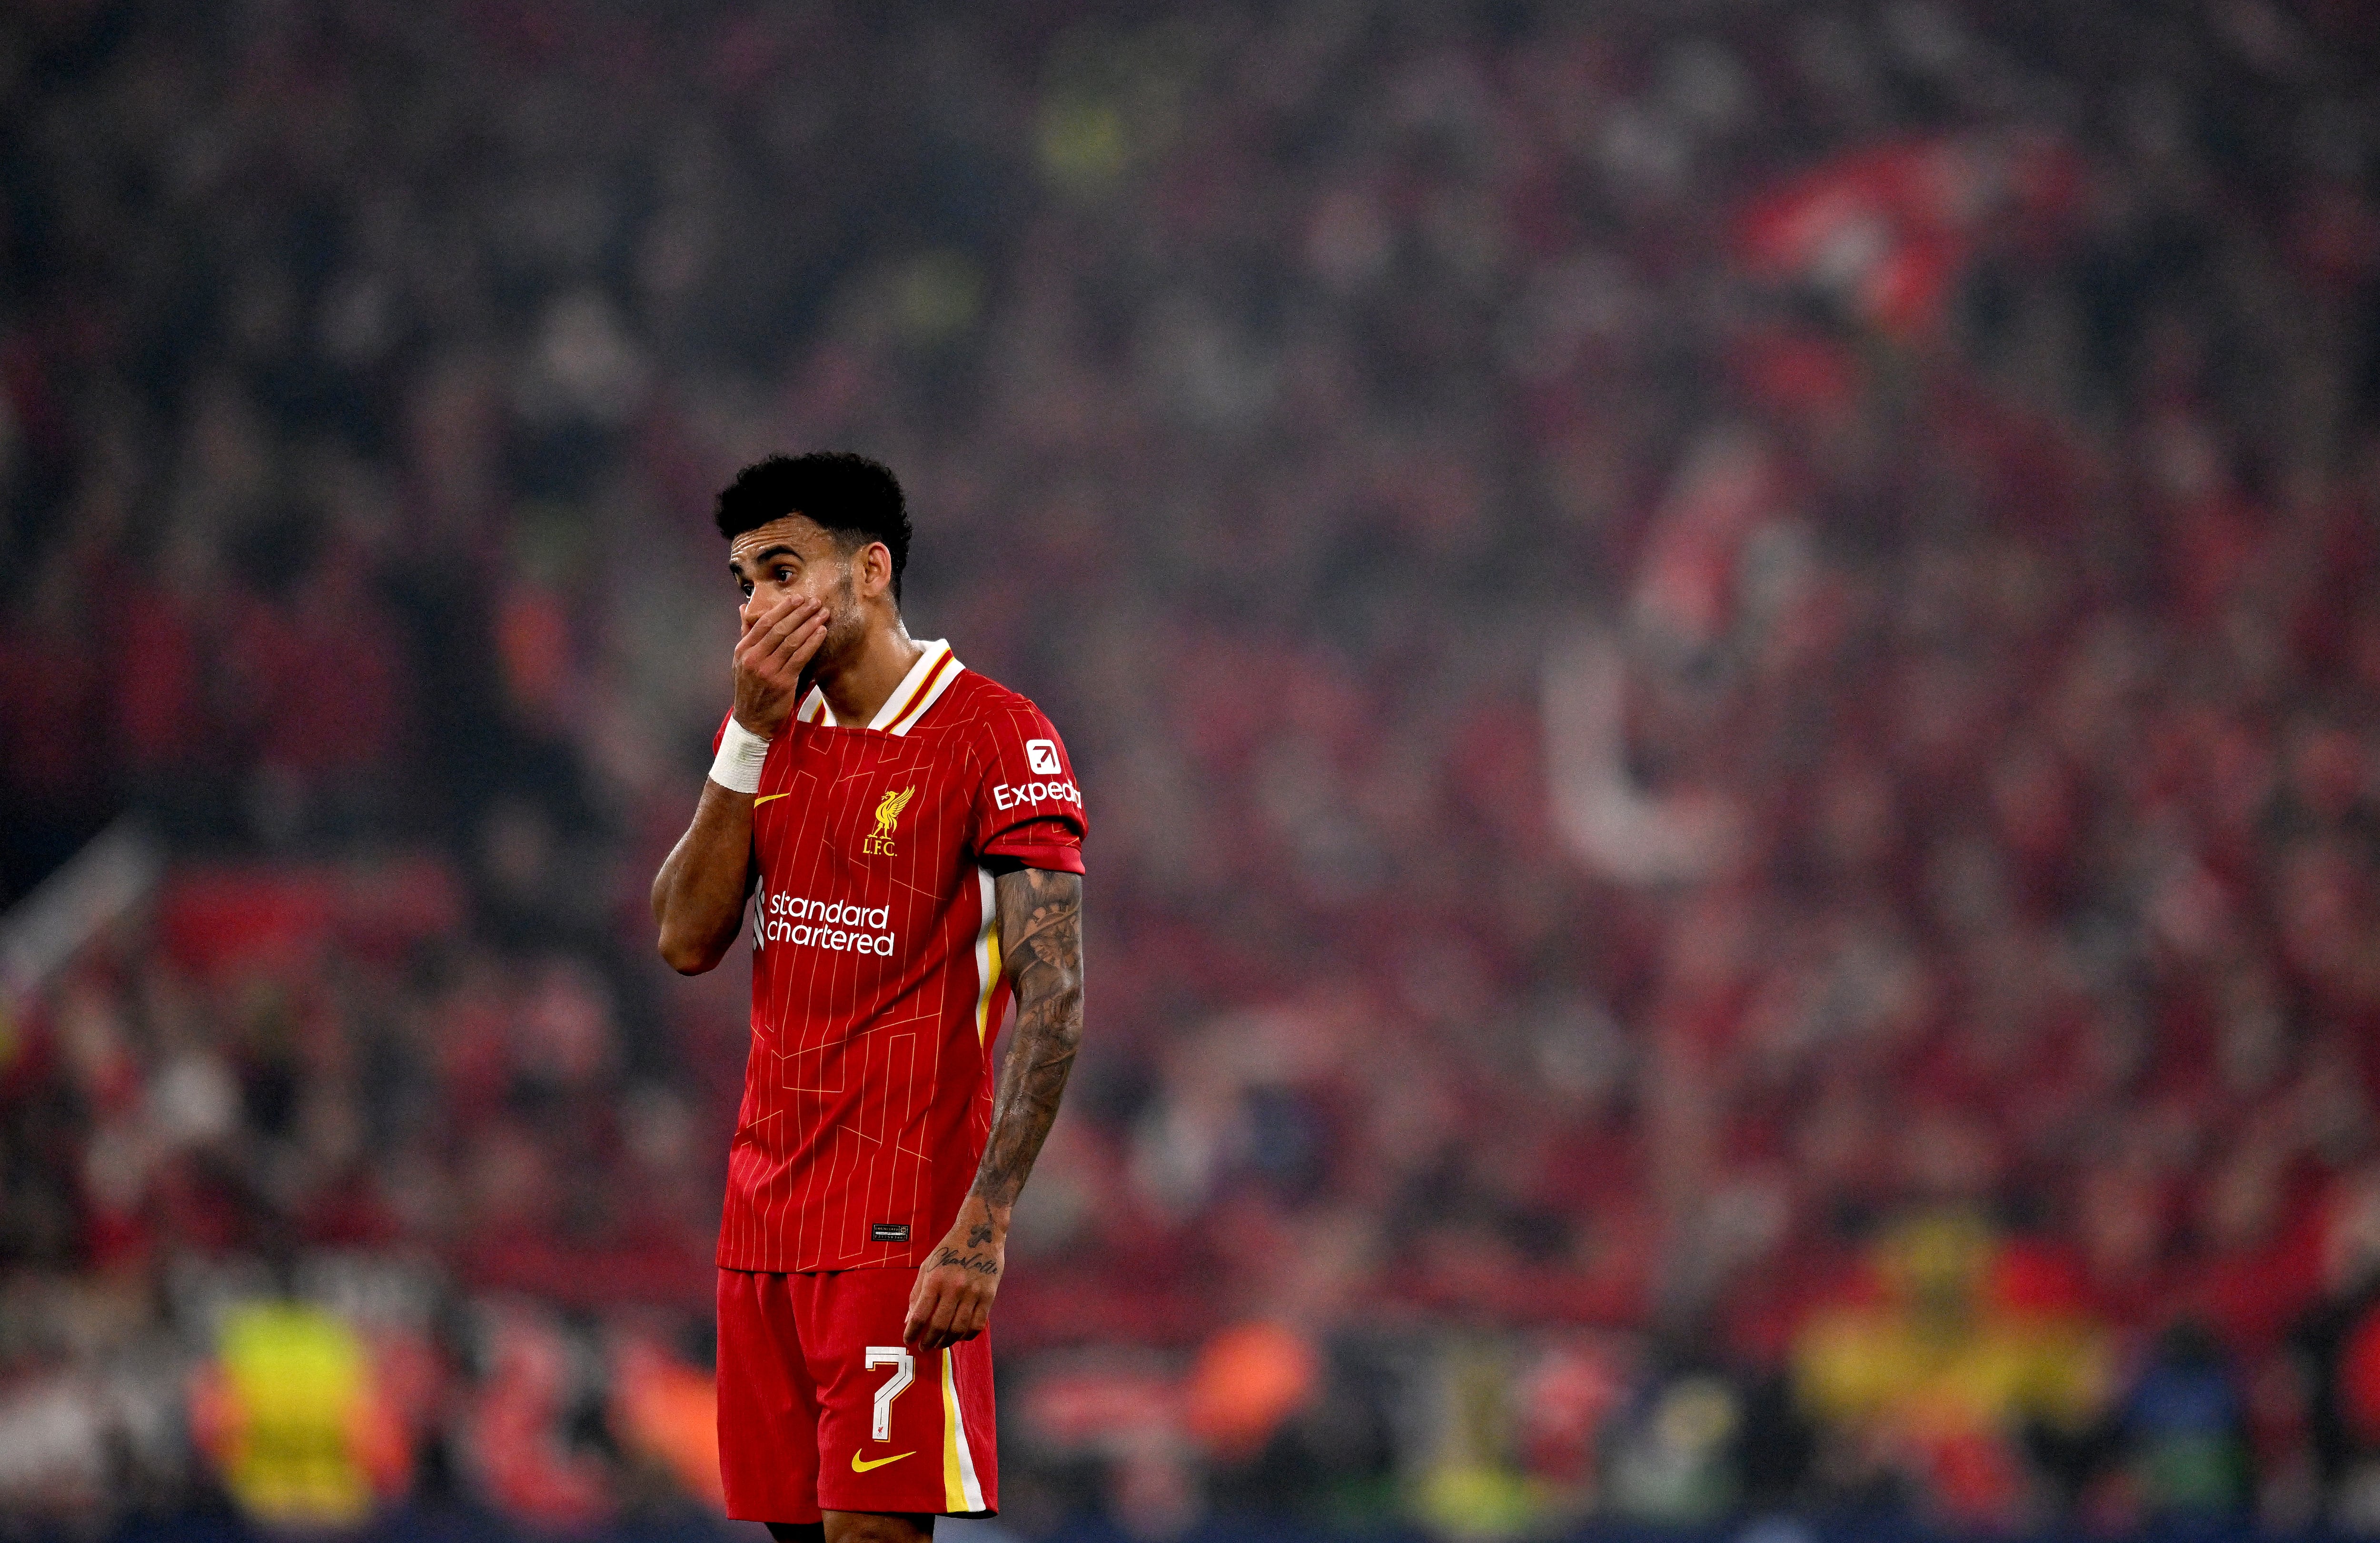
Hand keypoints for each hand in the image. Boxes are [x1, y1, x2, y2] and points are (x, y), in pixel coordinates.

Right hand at [731, 593, 825, 738]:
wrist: (751, 720)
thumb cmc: (750, 688)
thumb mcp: (741, 661)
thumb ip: (746, 634)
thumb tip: (744, 608)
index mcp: (743, 649)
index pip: (764, 622)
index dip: (783, 608)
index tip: (798, 598)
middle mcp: (753, 658)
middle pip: (779, 629)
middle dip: (800, 613)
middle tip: (816, 601)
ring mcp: (767, 670)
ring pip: (791, 641)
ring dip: (809, 625)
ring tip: (823, 614)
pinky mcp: (782, 683)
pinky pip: (800, 657)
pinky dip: (812, 643)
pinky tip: (822, 633)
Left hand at [904, 1198, 1003, 1351]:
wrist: (980, 1231)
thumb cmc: (949, 1248)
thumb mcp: (927, 1265)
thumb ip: (917, 1293)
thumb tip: (909, 1321)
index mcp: (935, 1279)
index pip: (920, 1315)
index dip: (912, 1333)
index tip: (908, 1341)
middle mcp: (954, 1287)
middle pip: (939, 1326)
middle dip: (928, 1342)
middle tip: (924, 1348)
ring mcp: (973, 1292)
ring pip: (958, 1329)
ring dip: (946, 1342)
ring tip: (939, 1345)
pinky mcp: (989, 1295)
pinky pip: (978, 1325)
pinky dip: (967, 1336)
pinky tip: (959, 1336)